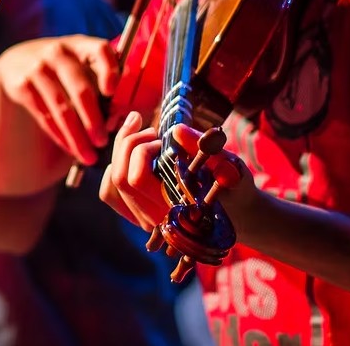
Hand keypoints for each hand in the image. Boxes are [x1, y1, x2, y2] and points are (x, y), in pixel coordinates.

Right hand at [0, 34, 119, 164]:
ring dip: (76, 135)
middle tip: (103, 142)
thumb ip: (102, 87)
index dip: (109, 70)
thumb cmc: (63, 70)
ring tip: (89, 156)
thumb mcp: (81, 67)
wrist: (17, 62)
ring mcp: (38, 67)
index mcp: (81, 45)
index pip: (100, 50)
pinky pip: (43, 115)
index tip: (112, 92)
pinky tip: (70, 148)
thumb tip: (120, 119)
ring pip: (61, 107)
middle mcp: (59, 52)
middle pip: (80, 88)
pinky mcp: (21, 85)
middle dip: (94, 120)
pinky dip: (59, 135)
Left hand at [99, 111, 252, 231]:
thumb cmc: (235, 187)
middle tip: (152, 130)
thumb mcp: (229, 164)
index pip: (133, 179)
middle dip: (129, 143)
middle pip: (118, 176)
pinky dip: (117, 164)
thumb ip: (204, 148)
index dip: (142, 150)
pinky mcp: (138, 211)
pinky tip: (133, 149)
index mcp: (174, 210)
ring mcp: (144, 217)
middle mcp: (154, 219)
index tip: (162, 139)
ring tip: (144, 134)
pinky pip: (112, 190)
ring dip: (122, 150)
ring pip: (112, 181)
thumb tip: (176, 130)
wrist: (237, 212)